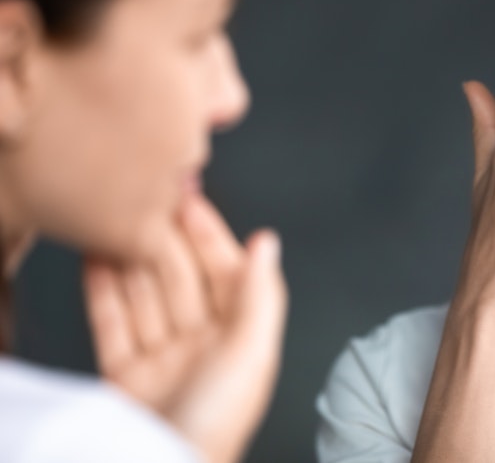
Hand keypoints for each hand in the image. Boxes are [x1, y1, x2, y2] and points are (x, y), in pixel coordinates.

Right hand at [83, 194, 286, 462]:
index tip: (190, 199)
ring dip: (132, 259)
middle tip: (146, 203)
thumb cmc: (216, 424)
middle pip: (182, 280)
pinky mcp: (126, 378)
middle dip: (165, 241)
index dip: (209, 234)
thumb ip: (260, 294)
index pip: (226, 273)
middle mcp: (204, 347)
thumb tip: (268, 241)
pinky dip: (103, 292)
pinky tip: (96, 261)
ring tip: (117, 222)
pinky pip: (113, 325)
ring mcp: (164, 362)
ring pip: (146, 297)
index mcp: (240, 339)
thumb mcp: (250, 354)